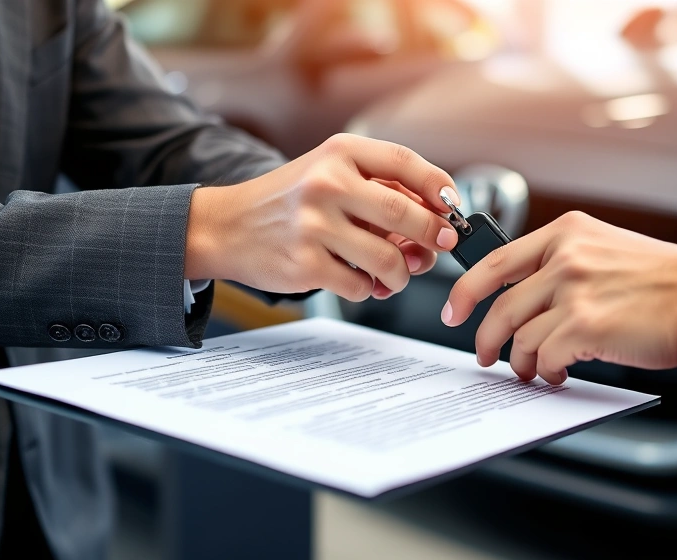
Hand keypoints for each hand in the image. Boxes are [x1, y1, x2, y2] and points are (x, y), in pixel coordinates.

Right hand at [184, 134, 460, 300]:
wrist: (224, 227)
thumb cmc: (287, 202)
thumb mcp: (329, 175)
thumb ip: (379, 190)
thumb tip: (438, 220)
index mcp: (339, 153)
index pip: (407, 163)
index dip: (441, 188)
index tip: (452, 208)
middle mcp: (327, 183)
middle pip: (406, 214)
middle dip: (432, 236)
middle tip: (437, 247)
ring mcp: (315, 225)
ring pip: (389, 259)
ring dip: (402, 274)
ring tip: (394, 274)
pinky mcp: (305, 264)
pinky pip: (361, 286)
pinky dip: (368, 289)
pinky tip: (358, 280)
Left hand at [442, 212, 676, 384]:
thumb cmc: (666, 281)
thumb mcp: (607, 249)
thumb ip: (564, 264)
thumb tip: (528, 300)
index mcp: (567, 232)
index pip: (496, 260)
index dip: (466, 291)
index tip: (454, 310)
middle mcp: (566, 256)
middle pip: (500, 305)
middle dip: (486, 339)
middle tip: (486, 356)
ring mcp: (573, 291)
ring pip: (519, 336)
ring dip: (520, 362)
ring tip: (532, 371)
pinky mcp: (585, 325)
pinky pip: (544, 357)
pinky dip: (546, 372)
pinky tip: (558, 375)